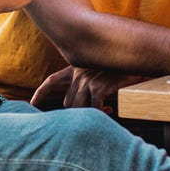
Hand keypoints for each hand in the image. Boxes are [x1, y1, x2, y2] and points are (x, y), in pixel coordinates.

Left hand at [31, 66, 146, 114]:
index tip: (33, 103)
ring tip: (104, 111)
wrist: (136, 57)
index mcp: (76, 69)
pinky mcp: (98, 86)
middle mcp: (78, 74)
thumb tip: (82, 103)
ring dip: (90, 113)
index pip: (52, 80)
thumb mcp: (100, 71)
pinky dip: (101, 112)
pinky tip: (109, 110)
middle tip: (95, 112)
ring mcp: (87, 80)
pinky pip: (94, 107)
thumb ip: (88, 83)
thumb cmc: (121, 66)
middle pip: (68, 102)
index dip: (41, 93)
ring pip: (78, 107)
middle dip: (77, 112)